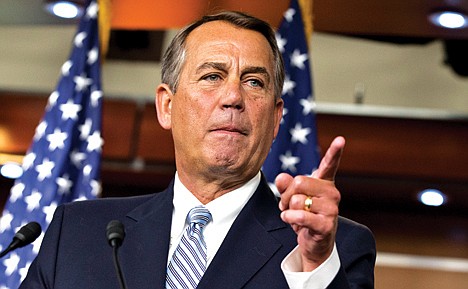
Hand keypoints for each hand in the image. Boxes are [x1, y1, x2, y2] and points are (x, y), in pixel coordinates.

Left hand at [275, 136, 344, 270]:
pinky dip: (289, 218)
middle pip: (299, 182)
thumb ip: (286, 185)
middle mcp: (332, 193)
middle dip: (287, 195)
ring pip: (297, 200)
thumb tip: (282, 177)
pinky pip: (300, 216)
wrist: (315, 243)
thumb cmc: (305, 216)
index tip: (340, 139)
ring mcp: (331, 209)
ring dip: (288, 209)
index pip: (329, 164)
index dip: (335, 151)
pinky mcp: (326, 224)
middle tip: (289, 205)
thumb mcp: (292, 198)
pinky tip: (290, 220)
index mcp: (325, 182)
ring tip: (294, 216)